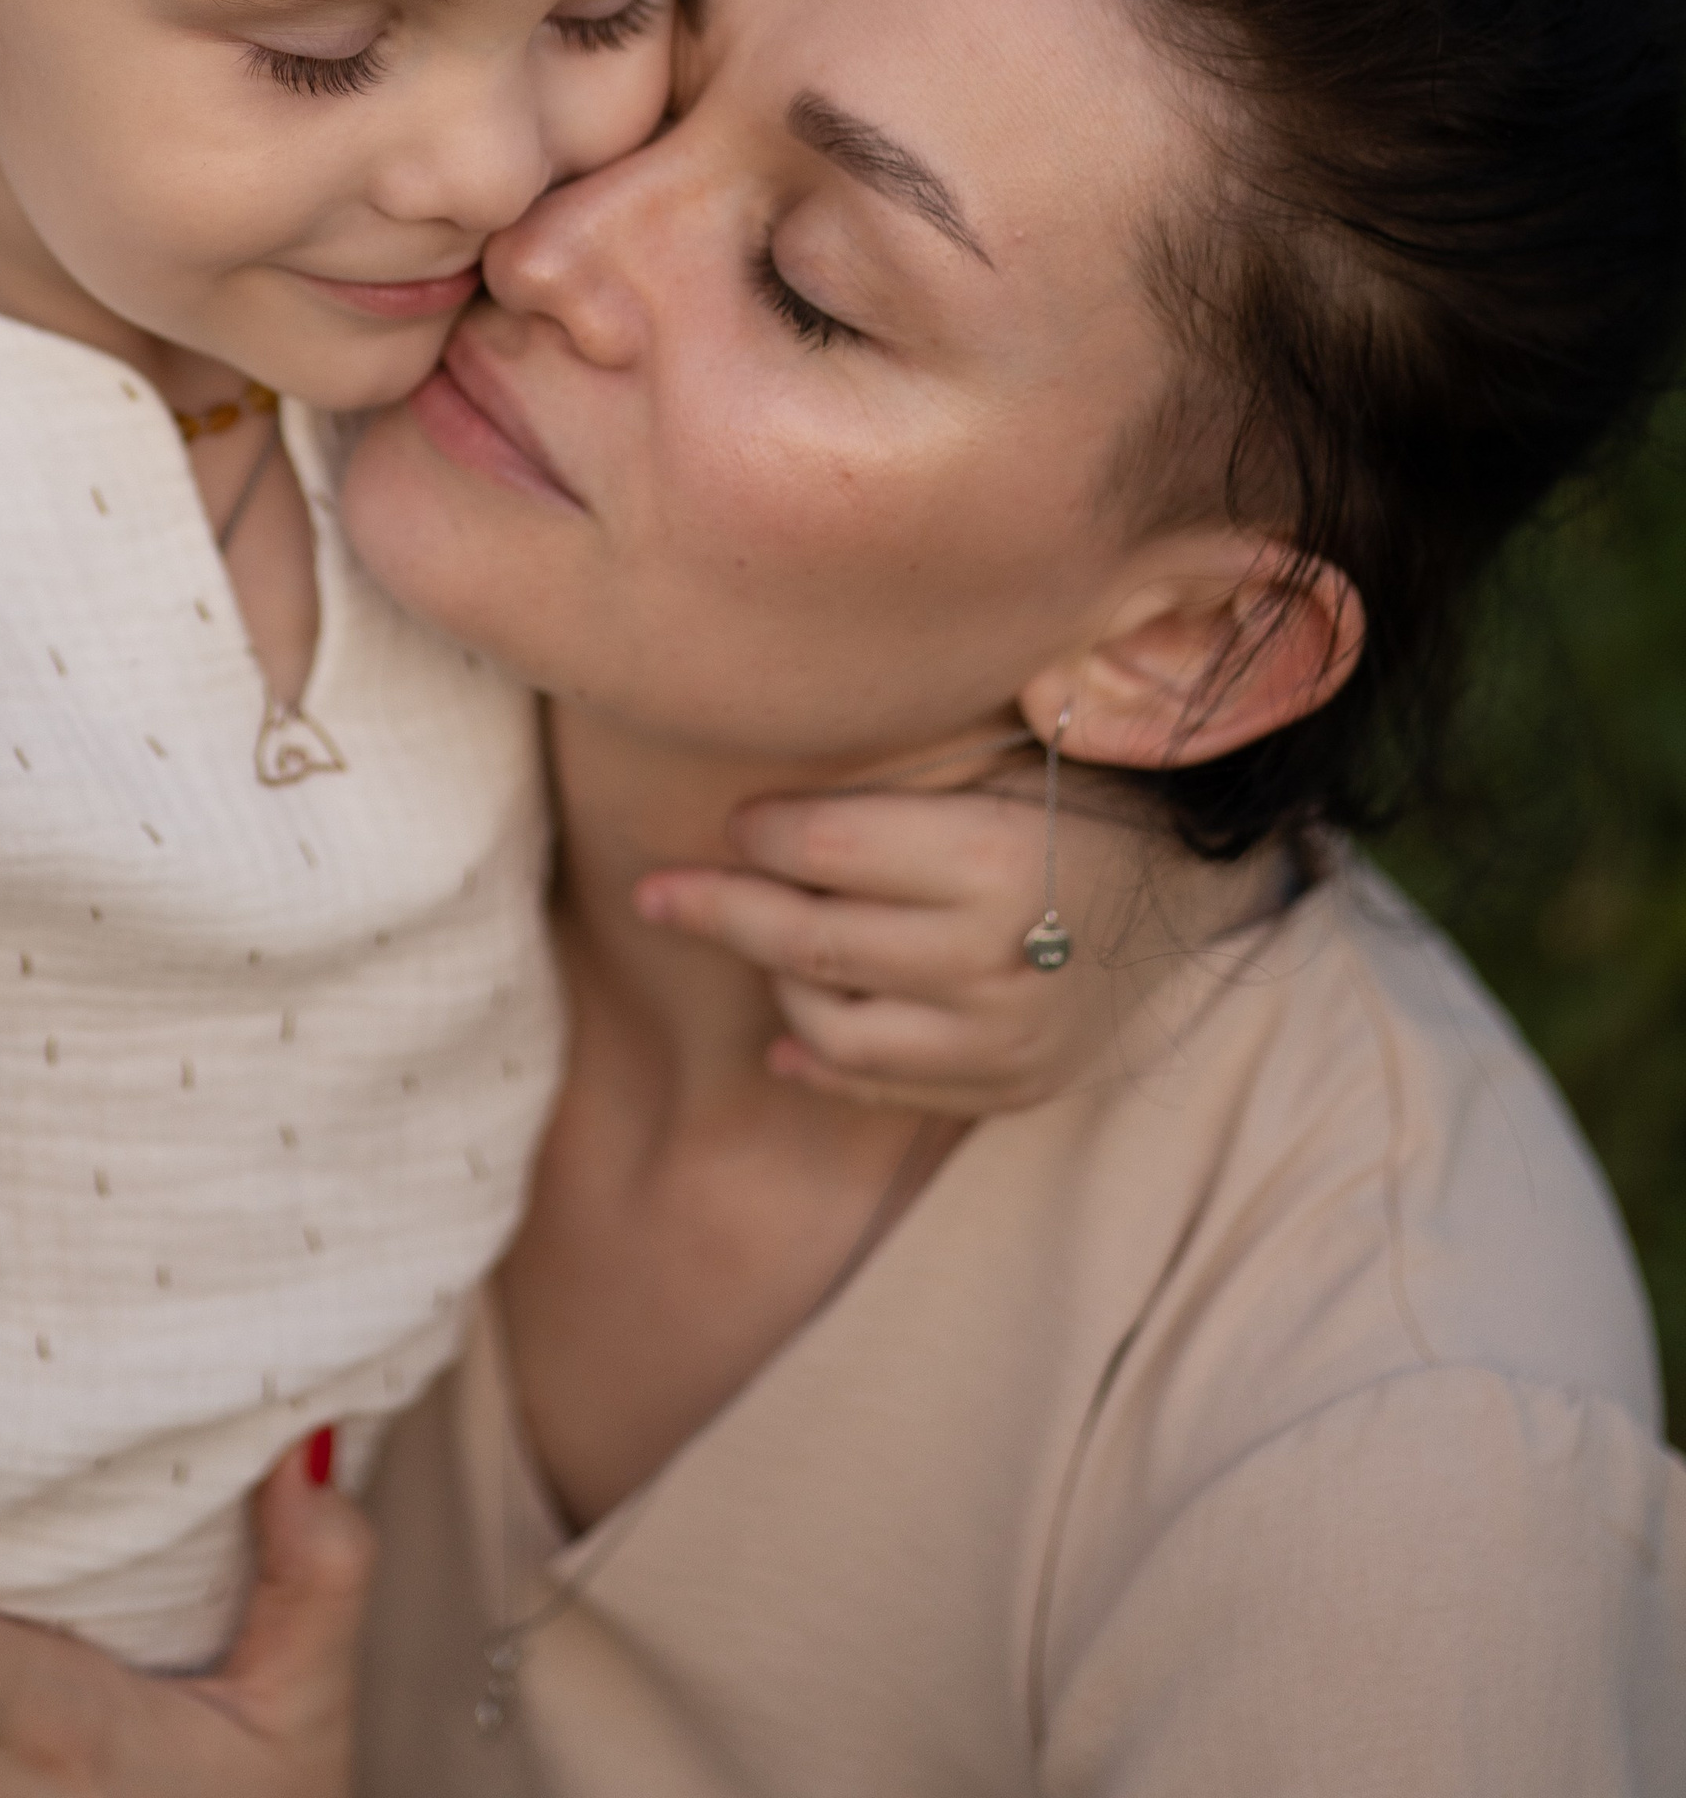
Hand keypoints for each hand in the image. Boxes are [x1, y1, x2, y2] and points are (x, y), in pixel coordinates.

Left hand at [635, 770, 1163, 1113]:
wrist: (1190, 889)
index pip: (825, 852)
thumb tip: (750, 801)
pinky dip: (819, 1061)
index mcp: (995, 858)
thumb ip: (892, 780)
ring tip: (754, 942)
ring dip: (775, 983)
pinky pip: (884, 1086)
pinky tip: (782, 1033)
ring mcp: (1006, 1038)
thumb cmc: (1073, 793)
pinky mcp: (1014, 1086)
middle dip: (717, 910)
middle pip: (812, 941)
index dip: (758, 834)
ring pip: (832, 1027)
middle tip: (653, 893)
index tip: (731, 819)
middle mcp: (997, 959)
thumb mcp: (996, 757)